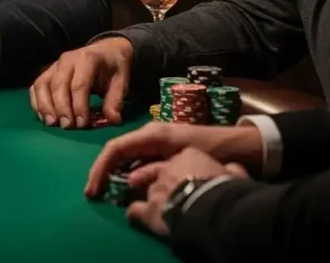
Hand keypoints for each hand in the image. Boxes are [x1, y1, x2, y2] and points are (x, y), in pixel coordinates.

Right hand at [30, 37, 132, 128]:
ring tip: (51, 123)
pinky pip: (37, 85)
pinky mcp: (48, 71)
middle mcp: (67, 59)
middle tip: (66, 126)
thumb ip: (116, 100)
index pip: (79, 84)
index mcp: (88, 59)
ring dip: (44, 105)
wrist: (105, 50)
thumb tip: (112, 120)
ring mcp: (55, 64)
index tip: (81, 124)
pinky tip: (43, 116)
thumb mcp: (121, 81)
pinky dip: (36, 101)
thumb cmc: (113, 67)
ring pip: (43, 84)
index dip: (79, 106)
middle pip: (58, 84)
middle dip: (61, 107)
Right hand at [85, 121, 263, 196]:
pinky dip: (128, 176)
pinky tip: (127, 190)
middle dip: (101, 172)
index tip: (93, 188)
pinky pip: (137, 162)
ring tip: (104, 193)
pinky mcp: (161, 152)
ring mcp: (154, 143)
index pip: (115, 148)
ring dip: (112, 174)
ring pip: (125, 158)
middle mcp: (148, 135)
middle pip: (116, 152)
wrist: (236, 145)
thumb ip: (156, 166)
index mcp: (150, 134)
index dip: (100, 168)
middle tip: (93, 194)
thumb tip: (130, 182)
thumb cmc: (212, 148)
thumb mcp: (183, 155)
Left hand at [125, 147, 248, 237]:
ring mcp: (156, 187)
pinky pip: (136, 210)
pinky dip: (136, 214)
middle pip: (159, 172)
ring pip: (149, 190)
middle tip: (169, 193)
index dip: (186, 172)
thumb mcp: (234, 175)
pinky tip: (137, 217)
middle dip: (162, 181)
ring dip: (154, 199)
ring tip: (158, 208)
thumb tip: (234, 168)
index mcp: (189, 156)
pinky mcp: (150, 209)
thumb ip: (230, 170)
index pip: (183, 161)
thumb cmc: (225, 189)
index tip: (192, 179)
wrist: (212, 206)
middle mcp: (167, 167)